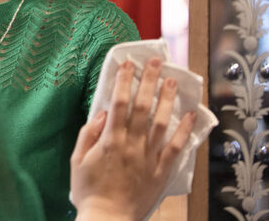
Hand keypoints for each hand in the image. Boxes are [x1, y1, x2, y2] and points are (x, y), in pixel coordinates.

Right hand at [70, 58, 196, 219]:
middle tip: (156, 62)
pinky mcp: (160, 172)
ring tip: (173, 81)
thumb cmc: (88, 190)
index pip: (119, 103)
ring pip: (161, 123)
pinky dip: (184, 131)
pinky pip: (175, 148)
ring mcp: (148, 157)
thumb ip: (89, 134)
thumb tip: (103, 113)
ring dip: (167, 100)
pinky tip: (191, 116)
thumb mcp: (77, 160)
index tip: (128, 64)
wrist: (107, 219)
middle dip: (149, 82)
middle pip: (143, 107)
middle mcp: (131, 144)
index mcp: (110, 140)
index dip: (124, 81)